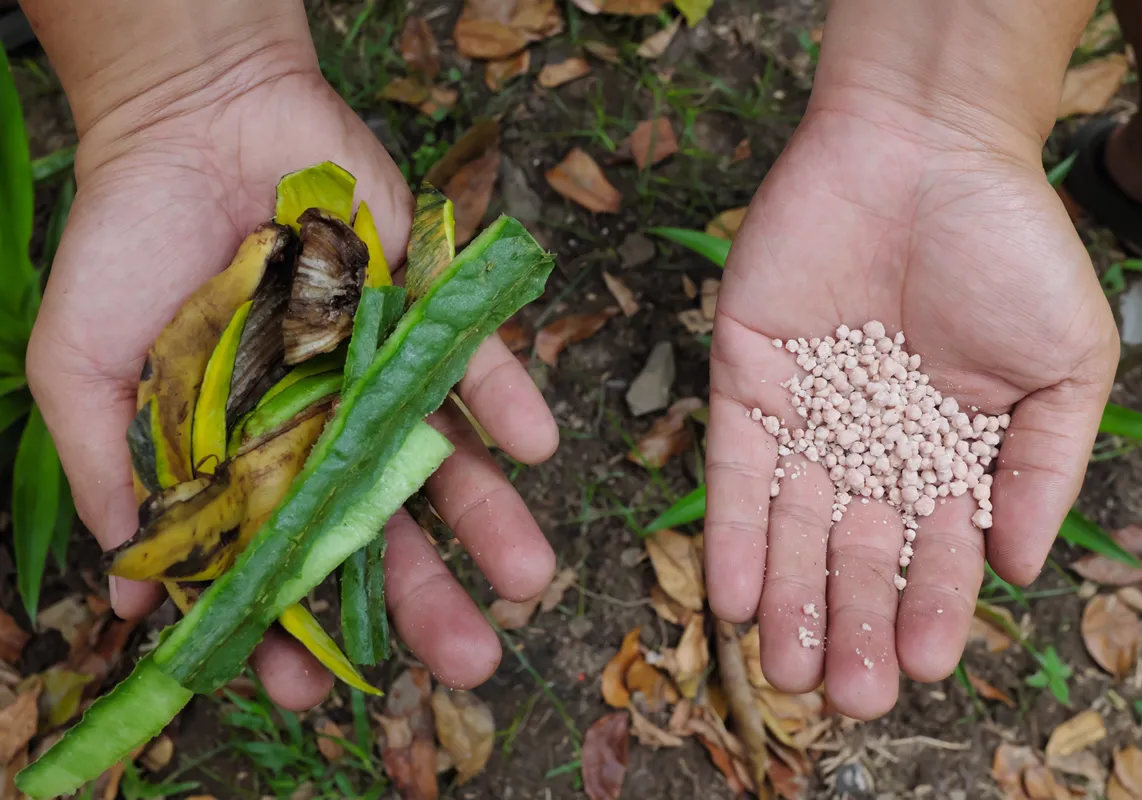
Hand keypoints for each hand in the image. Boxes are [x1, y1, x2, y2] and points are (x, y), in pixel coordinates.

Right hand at [27, 49, 557, 708]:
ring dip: (491, 519)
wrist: (193, 119)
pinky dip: (508, 399)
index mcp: (245, 459)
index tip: (313, 688)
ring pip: (445, 460)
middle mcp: (325, 430)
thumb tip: (130, 598)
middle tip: (468, 665)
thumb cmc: (127, 244)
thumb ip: (110, 472)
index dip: (292, 629)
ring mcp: (382, 373)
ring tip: (529, 580)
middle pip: (378, 530)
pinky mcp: (427, 309)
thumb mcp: (82, 368)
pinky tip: (537, 448)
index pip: (278, 563)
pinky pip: (477, 360)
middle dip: (421, 599)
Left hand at [705, 96, 1117, 717]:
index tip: (920, 665)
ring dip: (788, 599)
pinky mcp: (745, 382)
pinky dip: (732, 532)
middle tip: (843, 694)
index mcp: (944, 452)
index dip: (927, 608)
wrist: (924, 150)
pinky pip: (735, 472)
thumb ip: (1043, 468)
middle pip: (854, 553)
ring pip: (790, 528)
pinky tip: (734, 596)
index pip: (932, 551)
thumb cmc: (1009, 249)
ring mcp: (803, 417)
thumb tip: (1018, 570)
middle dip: (850, 622)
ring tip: (786, 669)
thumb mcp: (1064, 365)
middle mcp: (868, 446)